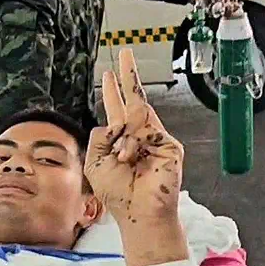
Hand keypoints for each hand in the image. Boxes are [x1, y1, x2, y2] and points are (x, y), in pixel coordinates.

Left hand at [84, 49, 183, 223]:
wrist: (138, 212)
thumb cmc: (117, 193)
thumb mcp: (95, 162)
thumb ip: (99, 137)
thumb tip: (114, 123)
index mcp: (120, 141)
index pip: (117, 110)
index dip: (113, 91)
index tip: (109, 73)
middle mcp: (139, 136)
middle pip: (133, 99)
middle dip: (128, 76)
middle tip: (125, 52)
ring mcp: (155, 139)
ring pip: (135, 118)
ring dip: (124, 139)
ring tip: (124, 162)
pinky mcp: (169, 145)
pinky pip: (144, 132)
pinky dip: (132, 146)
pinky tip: (130, 161)